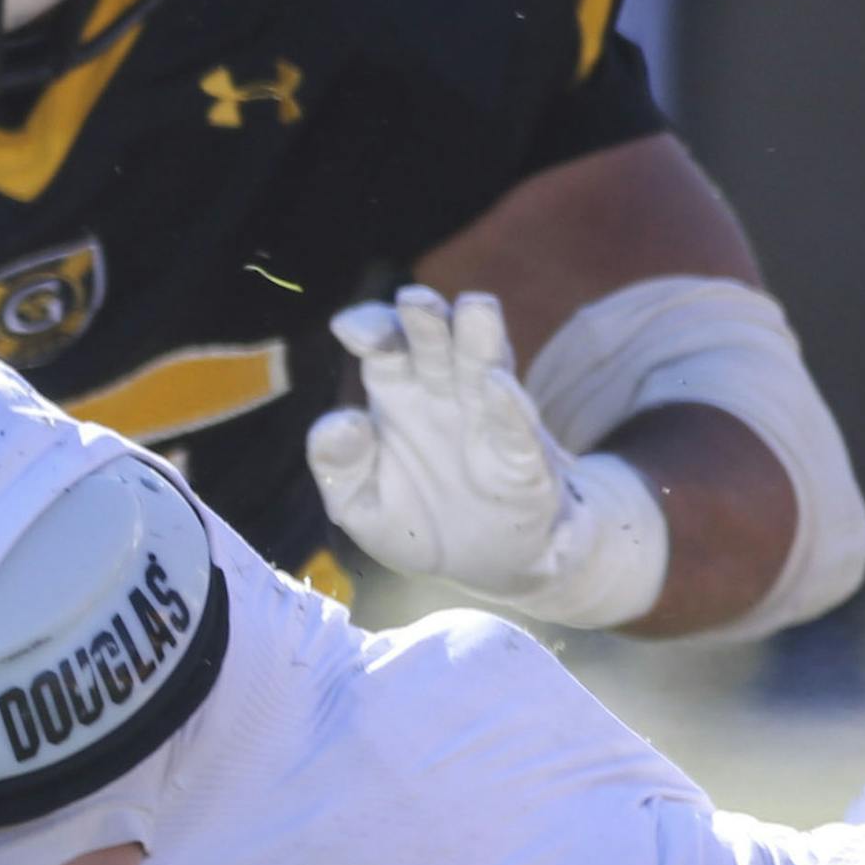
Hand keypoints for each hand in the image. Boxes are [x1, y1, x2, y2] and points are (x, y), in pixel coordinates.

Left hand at [306, 286, 665, 626]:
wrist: (486, 563)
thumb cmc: (416, 520)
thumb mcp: (357, 504)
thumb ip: (338, 466)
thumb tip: (341, 422)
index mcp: (397, 393)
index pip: (383, 345)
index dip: (371, 327)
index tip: (350, 329)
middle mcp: (444, 393)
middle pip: (433, 343)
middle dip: (425, 320)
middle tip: (414, 300)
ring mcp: (489, 419)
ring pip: (483, 367)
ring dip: (478, 339)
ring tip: (474, 308)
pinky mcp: (526, 460)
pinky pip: (517, 428)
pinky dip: (508, 406)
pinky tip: (497, 386)